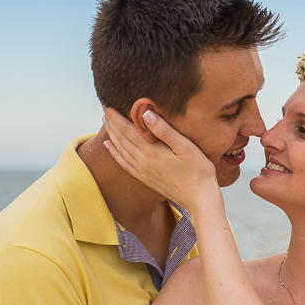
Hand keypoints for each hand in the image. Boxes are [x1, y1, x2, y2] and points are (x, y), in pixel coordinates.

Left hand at [103, 108, 219, 212]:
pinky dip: (114, 153)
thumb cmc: (199, 172)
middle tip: (104, 108)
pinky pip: (124, 164)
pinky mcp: (146, 179)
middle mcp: (143, 161)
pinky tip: (109, 147)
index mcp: (152, 151)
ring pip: (120, 149)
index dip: (117, 116)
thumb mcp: (186, 147)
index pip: (128, 129)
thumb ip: (165, 130)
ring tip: (105, 122)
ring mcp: (143, 171)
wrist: (200, 200)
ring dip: (111, 135)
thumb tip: (146, 114)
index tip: (108, 104)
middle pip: (121, 138)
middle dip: (112, 122)